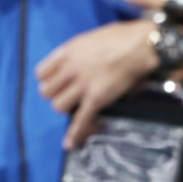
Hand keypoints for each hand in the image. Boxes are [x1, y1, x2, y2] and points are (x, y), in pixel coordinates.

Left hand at [36, 19, 158, 148]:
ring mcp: (83, 85)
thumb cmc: (120, 37)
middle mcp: (71, 69)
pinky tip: (69, 143)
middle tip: (66, 95)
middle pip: (46, 92)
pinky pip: (81, 119)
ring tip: (75, 106)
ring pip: (59, 106)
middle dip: (55, 95)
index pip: (41, 72)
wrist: (141, 45)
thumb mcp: (89, 39)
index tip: (54, 82)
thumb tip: (73, 62)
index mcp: (67, 52)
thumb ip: (76, 52)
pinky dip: (74, 134)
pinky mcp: (97, 99)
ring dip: (66, 108)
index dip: (46, 80)